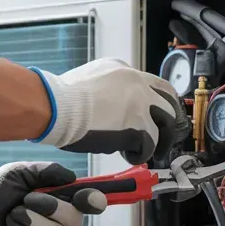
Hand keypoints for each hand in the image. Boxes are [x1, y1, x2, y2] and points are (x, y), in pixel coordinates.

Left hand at [0, 162, 105, 225]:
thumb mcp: (17, 174)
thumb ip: (47, 171)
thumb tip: (73, 178)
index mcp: (52, 200)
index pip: (83, 202)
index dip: (93, 201)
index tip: (90, 197)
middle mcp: (52, 222)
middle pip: (75, 219)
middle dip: (54, 207)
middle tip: (28, 200)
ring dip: (34, 221)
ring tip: (11, 215)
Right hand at [30, 58, 186, 163]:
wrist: (56, 107)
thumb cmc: (60, 100)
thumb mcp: (87, 82)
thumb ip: (106, 90)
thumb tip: (111, 110)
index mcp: (122, 69)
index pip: (151, 83)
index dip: (156, 102)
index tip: (155, 116)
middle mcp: (136, 81)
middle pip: (168, 100)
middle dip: (168, 120)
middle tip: (164, 136)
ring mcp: (140, 102)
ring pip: (165, 122)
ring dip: (159, 140)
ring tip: (149, 152)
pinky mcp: (138, 124)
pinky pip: (150, 143)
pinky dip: (141, 153)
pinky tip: (130, 156)